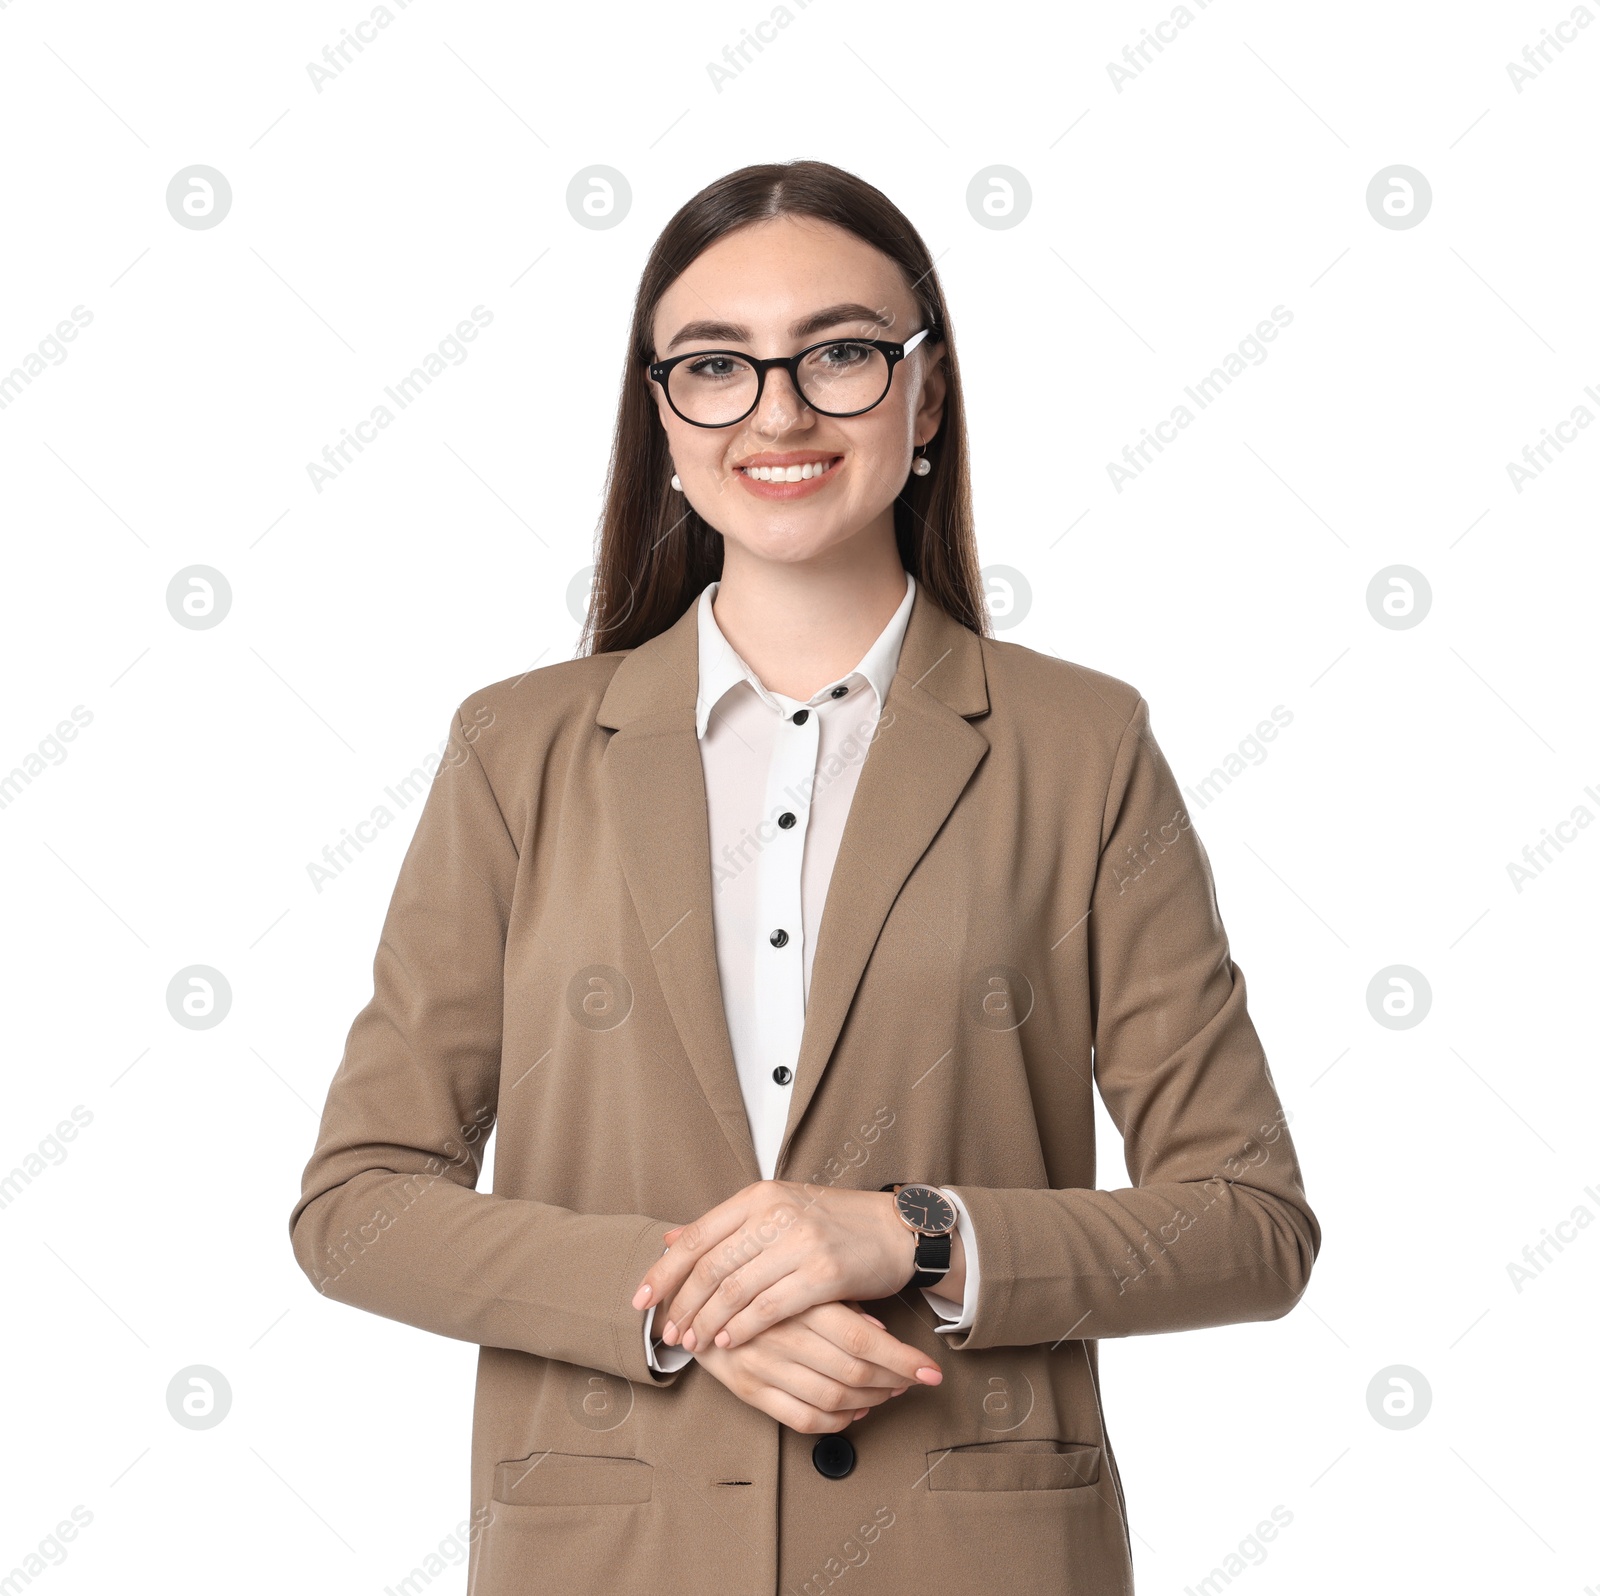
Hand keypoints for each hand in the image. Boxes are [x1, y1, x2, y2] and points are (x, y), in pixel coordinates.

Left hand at [631, 1179, 936, 1356]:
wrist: (894, 1230)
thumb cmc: (833, 1224)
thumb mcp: (777, 1210)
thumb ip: (726, 1227)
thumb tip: (670, 1237)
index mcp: (759, 1195)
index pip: (698, 1235)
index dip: (664, 1272)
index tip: (641, 1300)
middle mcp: (775, 1212)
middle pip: (710, 1265)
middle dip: (682, 1305)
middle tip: (667, 1334)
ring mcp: (800, 1241)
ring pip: (735, 1289)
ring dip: (707, 1322)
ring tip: (692, 1344)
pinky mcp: (824, 1271)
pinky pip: (771, 1306)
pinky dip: (743, 1328)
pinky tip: (729, 1342)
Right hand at [689, 1300, 937, 1433]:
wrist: (691, 1296)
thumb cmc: (755, 1283)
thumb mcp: (794, 1276)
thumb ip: (833, 1301)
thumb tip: (877, 1327)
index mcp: (797, 1301)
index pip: (860, 1339)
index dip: (901, 1358)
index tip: (930, 1371)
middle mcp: (780, 1335)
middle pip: (852, 1372)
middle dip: (892, 1381)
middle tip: (912, 1379)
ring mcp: (763, 1366)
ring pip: (832, 1397)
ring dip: (870, 1399)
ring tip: (888, 1392)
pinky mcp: (748, 1391)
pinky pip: (803, 1418)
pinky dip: (837, 1420)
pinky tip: (854, 1410)